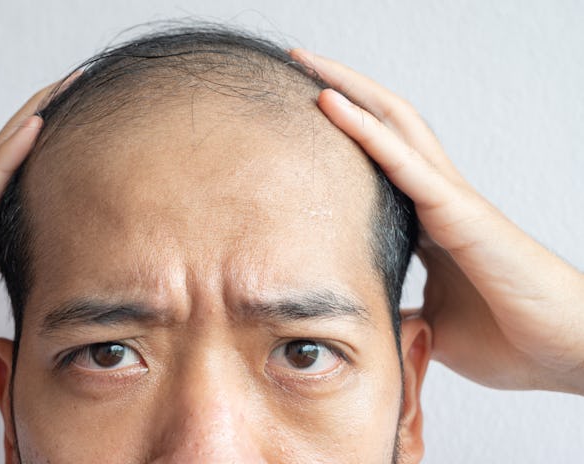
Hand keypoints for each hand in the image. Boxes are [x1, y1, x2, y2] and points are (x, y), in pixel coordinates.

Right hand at [0, 72, 77, 423]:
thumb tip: (38, 377)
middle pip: (14, 174)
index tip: (90, 162)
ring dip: (33, 125)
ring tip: (66, 88)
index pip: (24, 212)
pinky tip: (37, 124)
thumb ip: (7, 369)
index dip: (54, 183)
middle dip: (48, 134)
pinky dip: (9, 156)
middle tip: (84, 98)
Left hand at [291, 49, 583, 393]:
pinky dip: (365, 130)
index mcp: (427, 220)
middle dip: (339, 89)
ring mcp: (449, 199)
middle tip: (297, 62)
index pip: (376, 161)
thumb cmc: (508, 337)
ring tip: (305, 62)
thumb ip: (398, 315)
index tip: (296, 117)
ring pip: (392, 125)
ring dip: (348, 89)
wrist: (564, 353)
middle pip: (383, 125)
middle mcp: (436, 196)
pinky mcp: (460, 212)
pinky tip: (330, 103)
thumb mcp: (430, 327)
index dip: (341, 134)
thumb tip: (365, 323)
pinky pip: (404, 162)